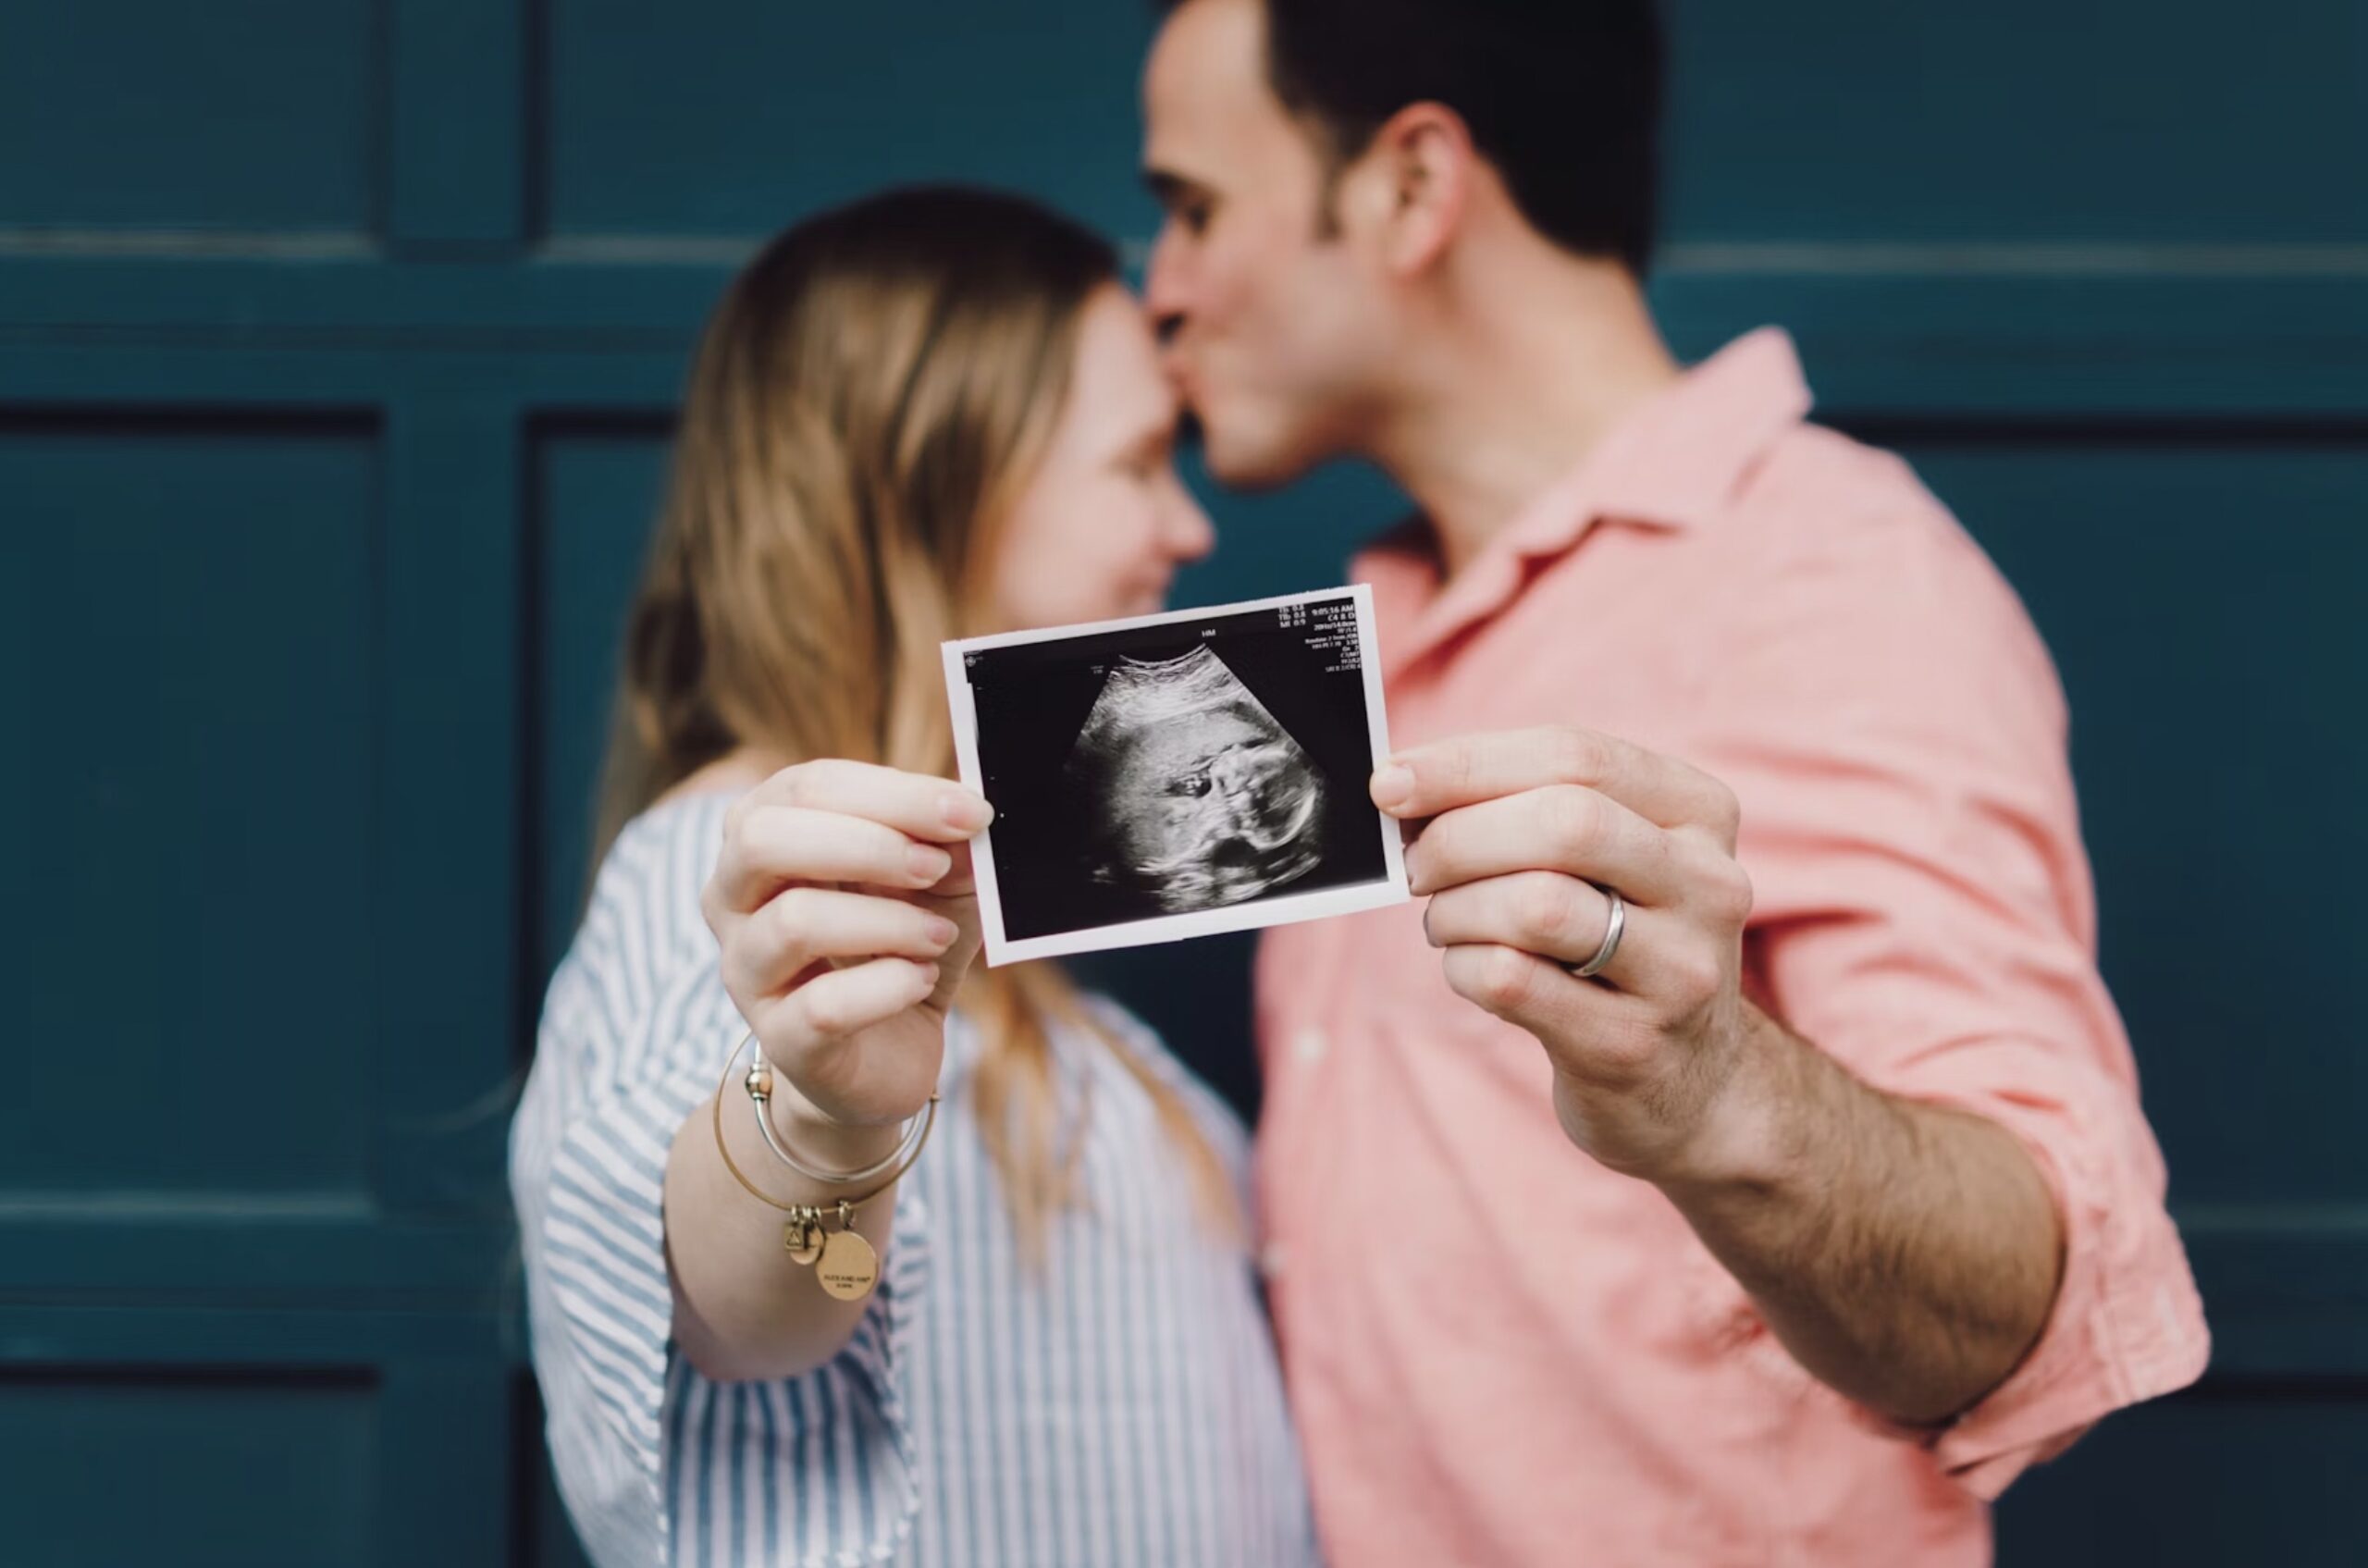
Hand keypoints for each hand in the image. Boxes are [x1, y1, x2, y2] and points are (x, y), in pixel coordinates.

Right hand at [703, 760, 993, 1142]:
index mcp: (761, 835)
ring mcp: (746, 971)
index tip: (969, 812)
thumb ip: (947, 843)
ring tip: (938, 936)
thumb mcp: (936, 883)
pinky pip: (823, 1005)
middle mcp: (732, 898)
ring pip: (794, 922)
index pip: (806, 787)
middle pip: (765, 839)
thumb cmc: (899, 945)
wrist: (885, 1053)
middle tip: (936, 867)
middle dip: (868, 844)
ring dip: (887, 921)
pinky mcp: (780, 1038)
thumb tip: (968, 813)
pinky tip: (921, 979)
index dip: (893, 793)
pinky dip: (888, 986)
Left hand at [1374, 726, 1759, 1181]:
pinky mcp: (1631, 1044)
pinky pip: (1513, 981)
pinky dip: (1463, 966)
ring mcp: (1680, 972)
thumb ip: (1525, 806)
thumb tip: (1403, 784)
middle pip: (1564, 824)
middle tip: (1414, 865)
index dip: (1468, 764)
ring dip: (1457, 908)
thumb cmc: (1618, 943)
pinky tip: (1468, 968)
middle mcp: (1708, 886)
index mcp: (1700, 814)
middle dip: (1459, 838)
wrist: (1690, 1083)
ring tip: (1446, 921)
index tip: (1392, 782)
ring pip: (1536, 905)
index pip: (1576, 756)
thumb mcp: (1608, 862)